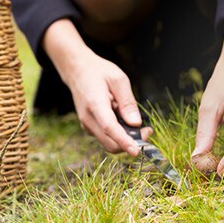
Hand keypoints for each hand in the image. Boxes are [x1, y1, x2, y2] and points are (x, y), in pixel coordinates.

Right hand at [41, 19, 151, 155]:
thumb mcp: (118, 79)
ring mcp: (86, 125)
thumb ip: (128, 102)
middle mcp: (88, 119)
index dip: (124, 141)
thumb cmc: (98, 72)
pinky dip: (118, 134)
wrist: (77, 71)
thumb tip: (136, 123)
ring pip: (109, 143)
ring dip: (125, 138)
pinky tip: (120, 117)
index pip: (110, 128)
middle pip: (110, 143)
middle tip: (146, 130)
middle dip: (131, 142)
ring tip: (133, 119)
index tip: (137, 151)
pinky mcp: (89, 127)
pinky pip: (106, 137)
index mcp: (95, 104)